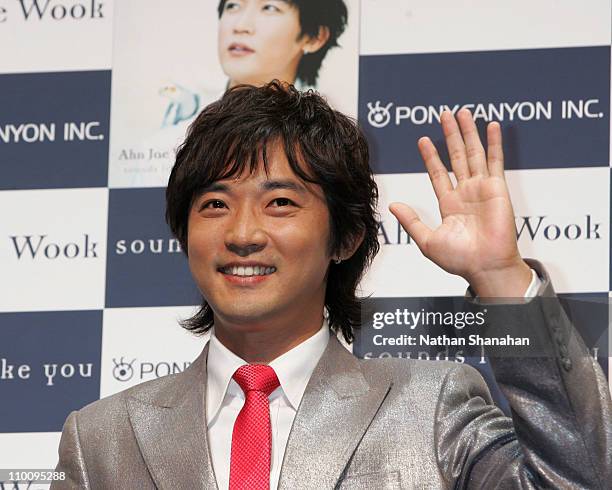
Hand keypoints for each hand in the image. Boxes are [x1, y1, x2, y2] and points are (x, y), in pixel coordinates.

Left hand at [389, 109, 531, 296]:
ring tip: (463, 112)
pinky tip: (492, 126)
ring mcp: (482, 189)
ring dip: (468, 132)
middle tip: (444, 114)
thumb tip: (392, 205)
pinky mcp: (497, 188)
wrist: (484, 266)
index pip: (438, 173)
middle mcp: (466, 193)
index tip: (422, 139)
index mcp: (449, 204)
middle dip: (450, 135)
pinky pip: (496, 160)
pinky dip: (494, 142)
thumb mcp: (426, 240)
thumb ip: (411, 220)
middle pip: (456, 157)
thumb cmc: (459, 259)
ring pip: (473, 153)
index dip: (431, 156)